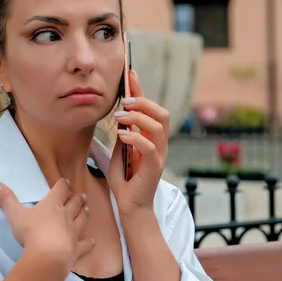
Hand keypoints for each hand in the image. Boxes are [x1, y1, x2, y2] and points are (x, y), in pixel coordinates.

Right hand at [0, 178, 93, 271]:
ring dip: (84, 213)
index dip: (63, 185)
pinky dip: (88, 242)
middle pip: (74, 203)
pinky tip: (92, 240)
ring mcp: (73, 232)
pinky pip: (85, 244)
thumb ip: (5, 199)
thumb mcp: (15, 215)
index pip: (60, 189)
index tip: (65, 181)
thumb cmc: (32, 233)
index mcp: (52, 205)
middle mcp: (66, 215)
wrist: (48, 256)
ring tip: (87, 208)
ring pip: (82, 219)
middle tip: (80, 195)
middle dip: (77, 198)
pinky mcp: (77, 248)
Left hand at [108, 70, 169, 214]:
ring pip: (158, 126)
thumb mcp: (120, 152)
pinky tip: (122, 136)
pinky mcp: (154, 168)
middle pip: (162, 114)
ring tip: (120, 117)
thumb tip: (119, 115)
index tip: (130, 74)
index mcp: (152, 139)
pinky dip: (135, 137)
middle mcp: (159, 145)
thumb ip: (123, 135)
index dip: (142, 90)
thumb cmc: (126, 181)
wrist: (131, 207)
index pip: (151, 109)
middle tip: (125, 101)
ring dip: (138, 117)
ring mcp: (159, 156)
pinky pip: (150, 147)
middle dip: (144, 102)